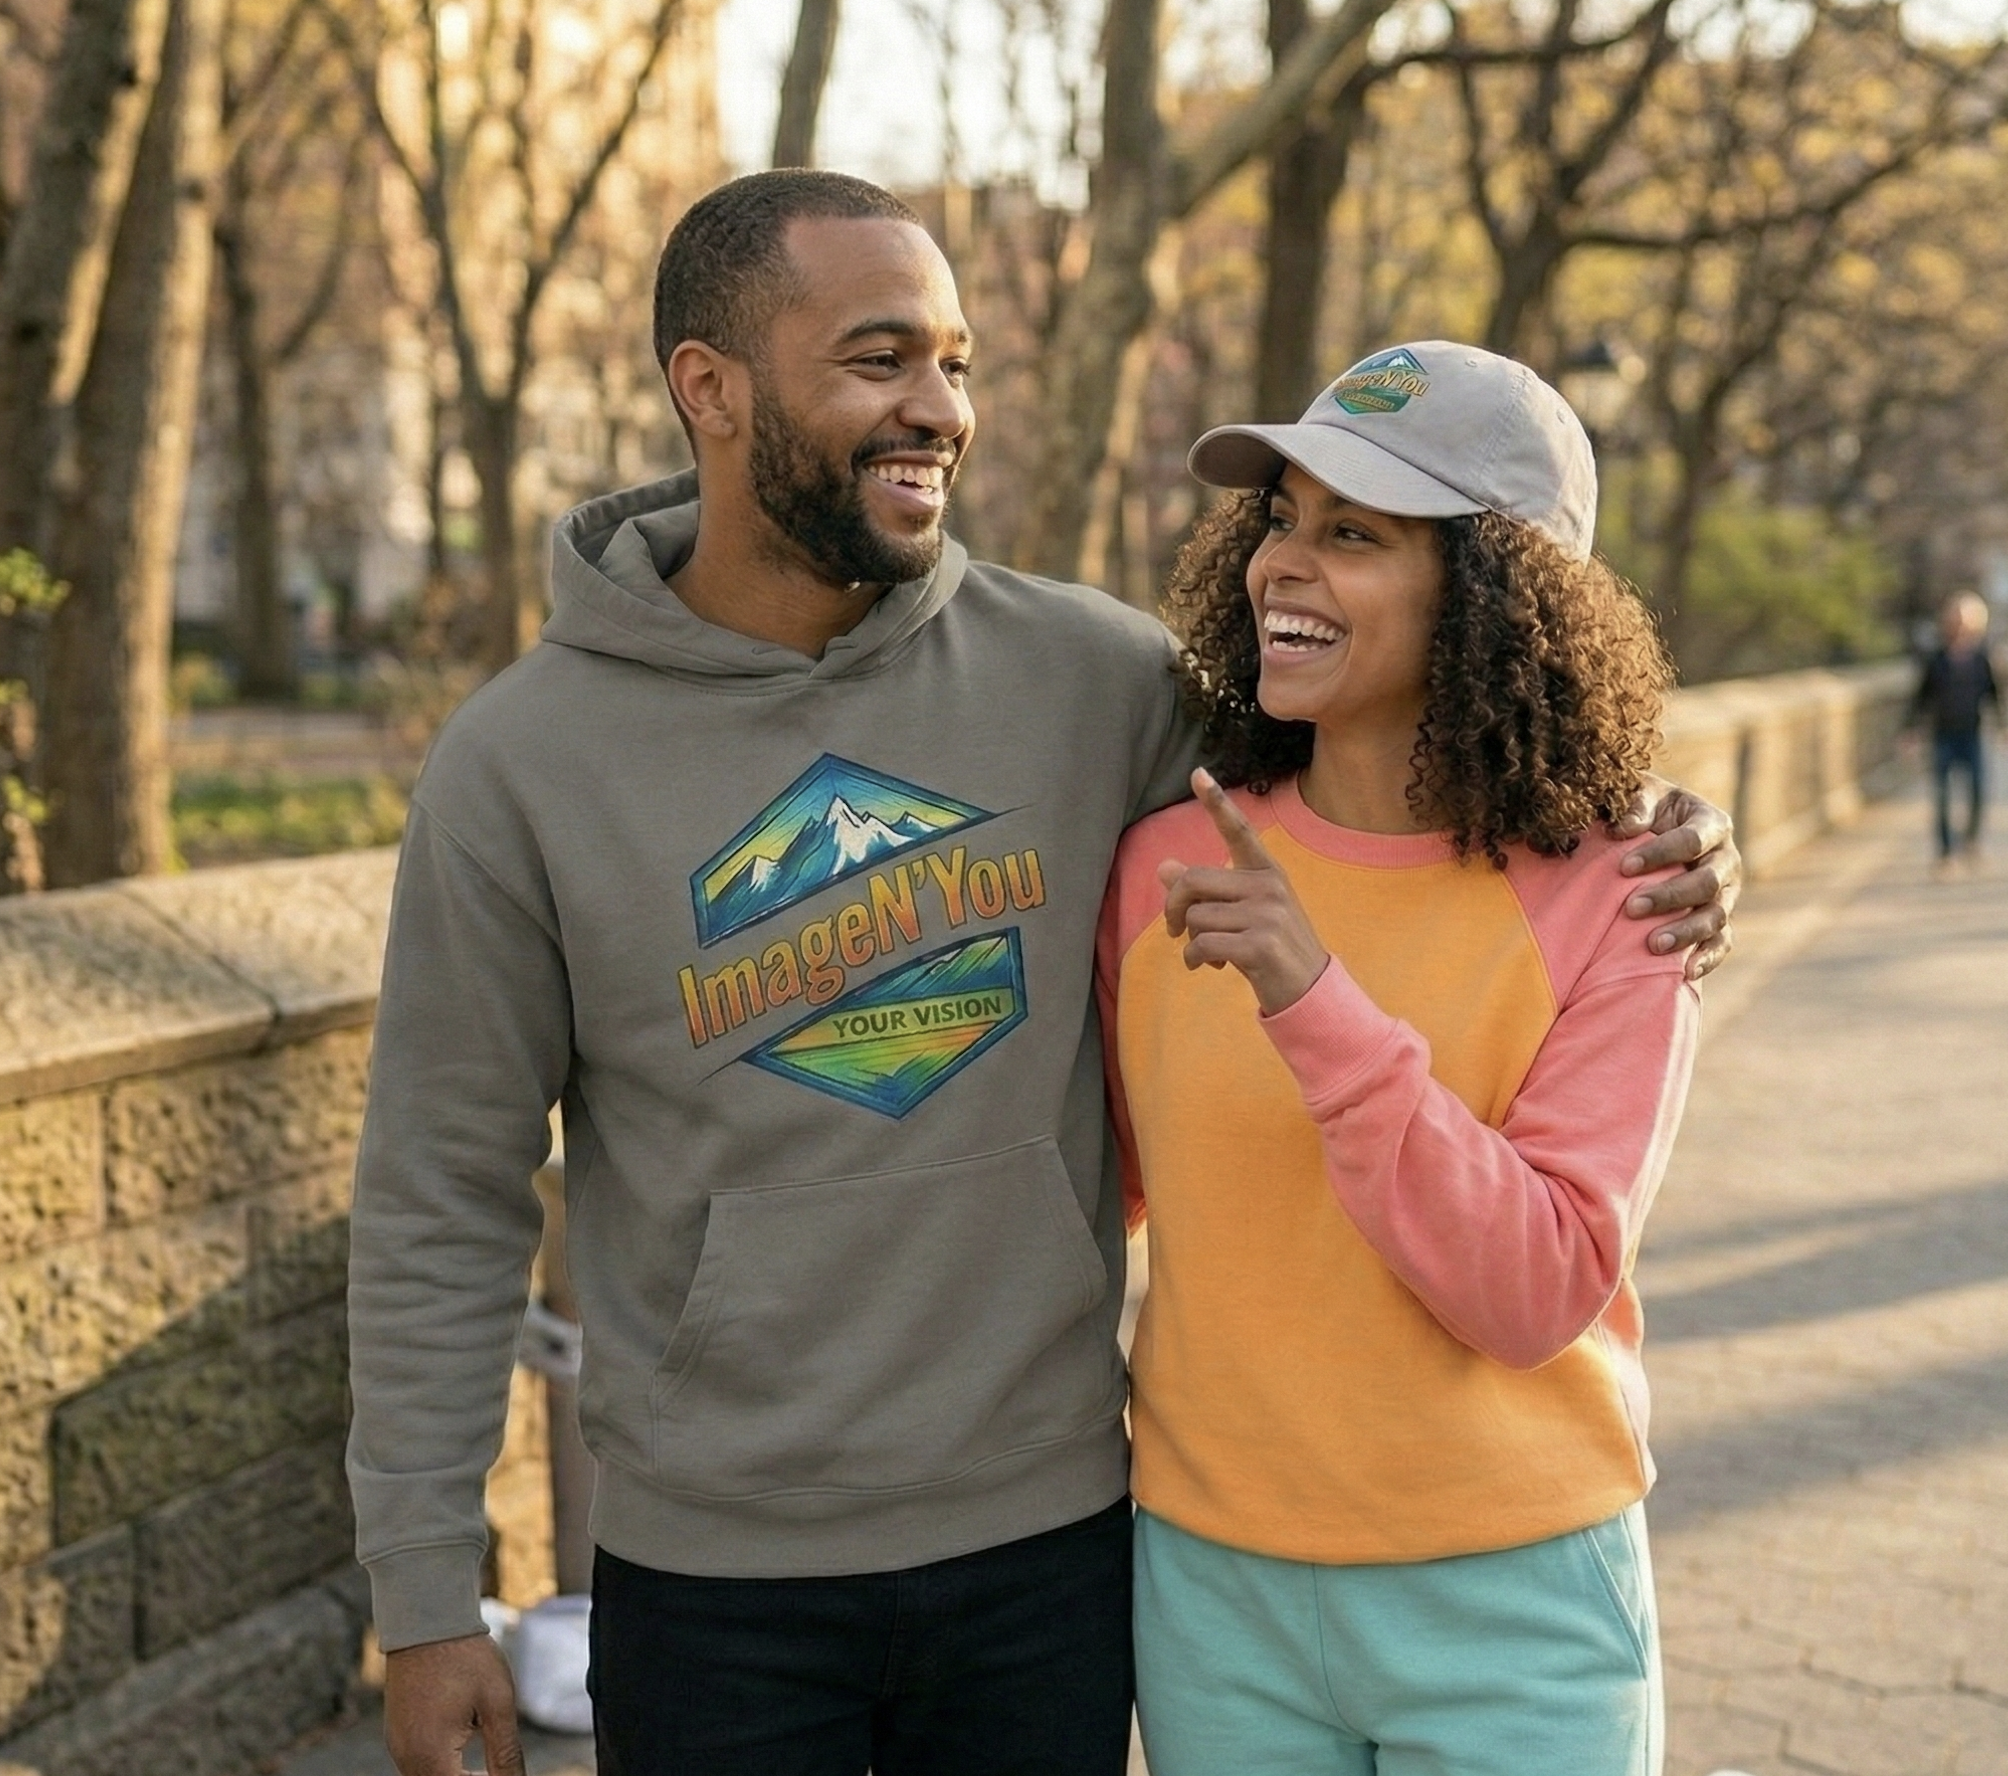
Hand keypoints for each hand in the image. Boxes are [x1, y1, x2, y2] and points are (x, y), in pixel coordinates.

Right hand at [384, 1632, 524, 1775]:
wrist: (427, 1619)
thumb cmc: (466, 1656)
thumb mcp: (497, 1703)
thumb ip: (505, 1753)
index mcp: (430, 1754)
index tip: (503, 1773)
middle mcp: (405, 1756)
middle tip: (498, 1769)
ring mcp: (397, 1745)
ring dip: (455, 1775)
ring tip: (486, 1764)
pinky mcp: (397, 1733)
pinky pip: (419, 1762)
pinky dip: (442, 1764)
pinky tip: (465, 1742)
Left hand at [1157, 770, 1328, 1015]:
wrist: (1311, 991)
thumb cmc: (1272, 949)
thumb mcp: (1243, 914)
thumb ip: (1208, 891)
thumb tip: (1163, 867)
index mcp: (1267, 872)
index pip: (1238, 831)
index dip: (1216, 803)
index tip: (1198, 773)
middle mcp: (1269, 886)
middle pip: (1193, 881)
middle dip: (1173, 908)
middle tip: (1172, 930)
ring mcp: (1267, 915)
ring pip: (1194, 918)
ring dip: (1190, 942)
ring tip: (1212, 955)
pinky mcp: (1260, 946)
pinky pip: (1201, 945)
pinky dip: (1194, 960)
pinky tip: (1209, 967)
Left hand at [1611, 773, 1739, 981]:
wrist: (1652, 833)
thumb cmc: (1642, 810)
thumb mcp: (1638, 794)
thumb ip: (1634, 805)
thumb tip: (1623, 829)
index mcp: (1711, 823)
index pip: (1693, 839)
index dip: (1661, 853)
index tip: (1624, 867)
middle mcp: (1726, 859)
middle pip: (1708, 882)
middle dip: (1671, 896)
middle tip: (1631, 908)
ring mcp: (1727, 893)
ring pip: (1716, 916)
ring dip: (1686, 931)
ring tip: (1652, 945)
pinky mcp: (1721, 920)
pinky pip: (1722, 942)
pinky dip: (1708, 958)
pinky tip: (1686, 973)